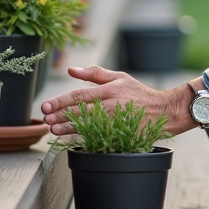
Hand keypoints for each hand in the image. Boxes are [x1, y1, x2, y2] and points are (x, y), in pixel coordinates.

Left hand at [40, 65, 201, 136]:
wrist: (164, 111)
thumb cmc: (139, 92)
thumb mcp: (119, 77)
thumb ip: (94, 73)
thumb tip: (70, 70)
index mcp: (108, 90)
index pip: (79, 96)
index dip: (60, 101)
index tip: (45, 106)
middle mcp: (110, 106)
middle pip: (79, 112)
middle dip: (60, 116)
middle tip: (45, 120)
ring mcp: (114, 122)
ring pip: (86, 126)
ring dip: (67, 128)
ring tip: (53, 130)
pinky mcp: (119, 134)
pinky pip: (98, 136)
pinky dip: (83, 138)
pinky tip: (70, 139)